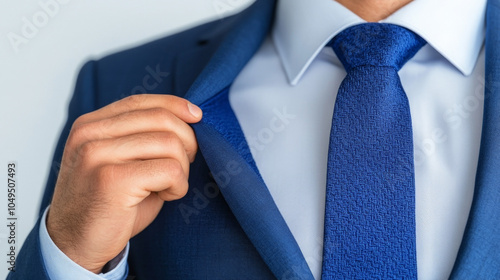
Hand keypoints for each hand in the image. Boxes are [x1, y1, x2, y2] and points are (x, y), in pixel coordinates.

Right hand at [46, 94, 201, 272]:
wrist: (74, 245)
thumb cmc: (107, 205)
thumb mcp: (120, 161)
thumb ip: (143, 137)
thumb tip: (189, 119)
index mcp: (90, 125)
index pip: (140, 102)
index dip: (175, 105)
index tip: (197, 116)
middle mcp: (90, 134)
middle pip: (161, 119)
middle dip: (187, 141)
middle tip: (183, 165)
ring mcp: (98, 155)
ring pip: (170, 143)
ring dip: (181, 169)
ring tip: (168, 186)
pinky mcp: (112, 179)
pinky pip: (170, 170)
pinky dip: (179, 185)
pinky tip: (166, 196)